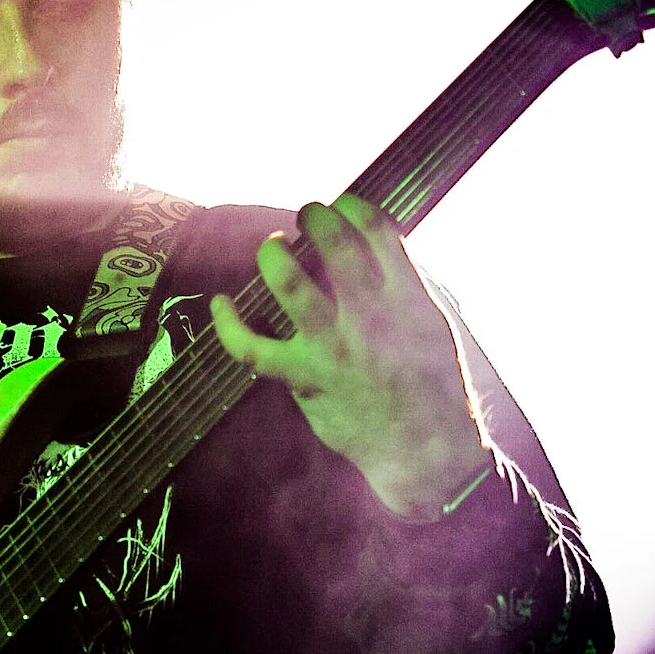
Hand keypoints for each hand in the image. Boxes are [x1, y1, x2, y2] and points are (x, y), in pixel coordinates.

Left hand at [209, 194, 489, 518]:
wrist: (423, 448)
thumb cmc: (431, 384)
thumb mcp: (434, 325)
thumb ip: (405, 285)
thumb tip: (377, 246)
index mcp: (407, 299)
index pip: (379, 231)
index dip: (354, 207)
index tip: (343, 205)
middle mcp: (370, 318)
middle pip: (336, 247)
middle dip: (316, 218)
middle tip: (307, 215)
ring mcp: (334, 348)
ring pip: (291, 286)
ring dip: (275, 256)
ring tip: (272, 247)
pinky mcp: (305, 378)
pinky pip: (253, 348)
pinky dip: (229, 324)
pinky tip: (220, 304)